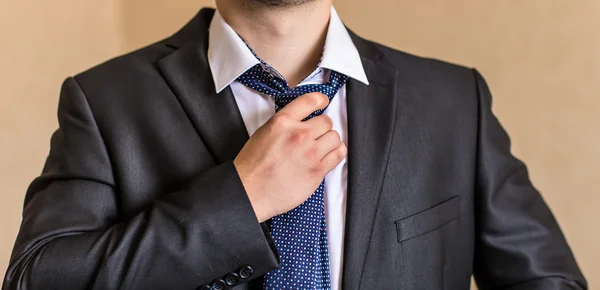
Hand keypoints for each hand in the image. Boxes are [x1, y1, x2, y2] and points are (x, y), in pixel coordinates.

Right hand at [234, 93, 346, 222]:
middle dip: (322, 127)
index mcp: (283, 122)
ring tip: (322, 147)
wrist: (250, 191)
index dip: (320, 100)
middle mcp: (299, 135)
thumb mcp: (263, 133)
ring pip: (335, 137)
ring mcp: (310, 153)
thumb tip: (300, 121)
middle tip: (316, 134)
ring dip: (329, 141)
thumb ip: (285, 125)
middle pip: (326, 121)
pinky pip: (338, 154)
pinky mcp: (317, 170)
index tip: (323, 102)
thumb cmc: (252, 166)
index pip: (310, 101)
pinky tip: (329, 155)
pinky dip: (336, 153)